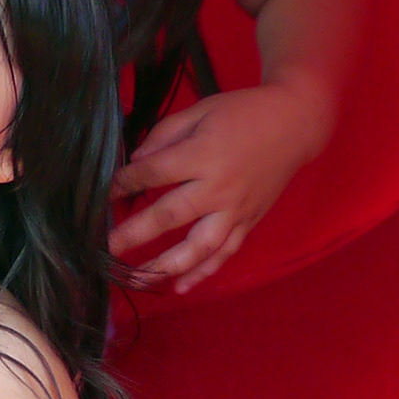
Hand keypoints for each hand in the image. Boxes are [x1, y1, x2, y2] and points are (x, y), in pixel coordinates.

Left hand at [108, 81, 334, 292]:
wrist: (293, 124)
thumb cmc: (241, 112)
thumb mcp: (199, 111)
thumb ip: (164, 135)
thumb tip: (135, 163)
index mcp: (203, 154)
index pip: (153, 173)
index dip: (124, 183)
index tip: (104, 193)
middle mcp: (218, 187)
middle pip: (170, 215)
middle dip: (134, 233)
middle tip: (106, 248)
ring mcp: (236, 209)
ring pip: (198, 246)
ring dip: (166, 266)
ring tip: (138, 278)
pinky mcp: (249, 222)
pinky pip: (225, 253)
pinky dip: (204, 273)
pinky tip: (181, 288)